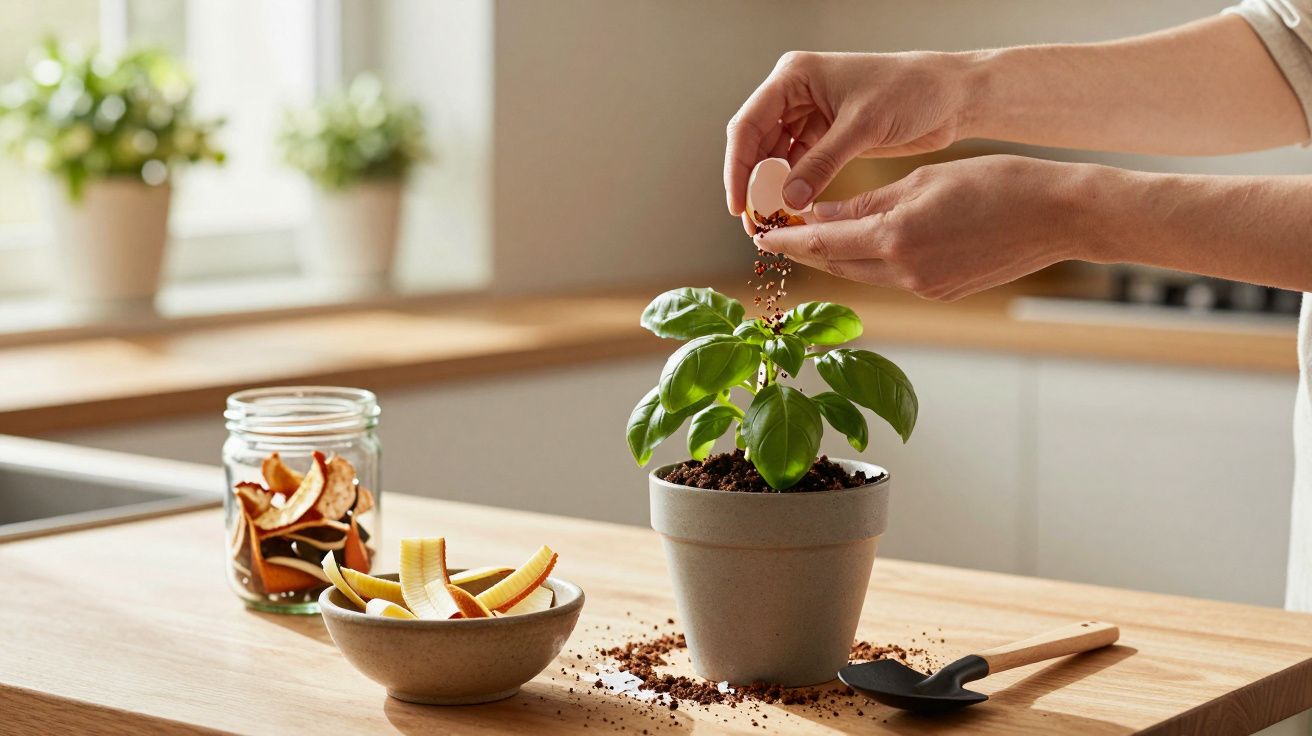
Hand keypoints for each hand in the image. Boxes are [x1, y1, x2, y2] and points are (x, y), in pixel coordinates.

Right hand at [724, 50, 972, 221]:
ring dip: (772, 190)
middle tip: (755, 223)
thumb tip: (787, 200)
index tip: (740, 205)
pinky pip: (797, 166)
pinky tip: (794, 211)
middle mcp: (795, 94)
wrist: (952, 95)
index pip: (749, 125)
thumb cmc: (911, 91)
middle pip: (755, 143)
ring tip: (773, 222)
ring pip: (774, 158)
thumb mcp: (862, 126)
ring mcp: (809, 115)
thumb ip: (822, 162)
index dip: (738, 167)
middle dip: (753, 183)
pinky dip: (794, 188)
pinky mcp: (826, 136)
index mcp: (795, 76)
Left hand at [753, 156, 1103, 301]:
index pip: (823, 242)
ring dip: (837, 257)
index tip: (761, 235)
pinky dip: (870, 263)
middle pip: (837, 264)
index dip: (788, 241)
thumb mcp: (921, 180)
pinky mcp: (940, 293)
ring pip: (862, 273)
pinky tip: (865, 244)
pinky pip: (891, 278)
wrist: (1058, 216)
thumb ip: (867, 202)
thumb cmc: (996, 183)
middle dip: (807, 250)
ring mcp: (924, 288)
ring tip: (815, 236)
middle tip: (780, 234)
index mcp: (895, 236)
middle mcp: (904, 271)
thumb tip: (822, 213)